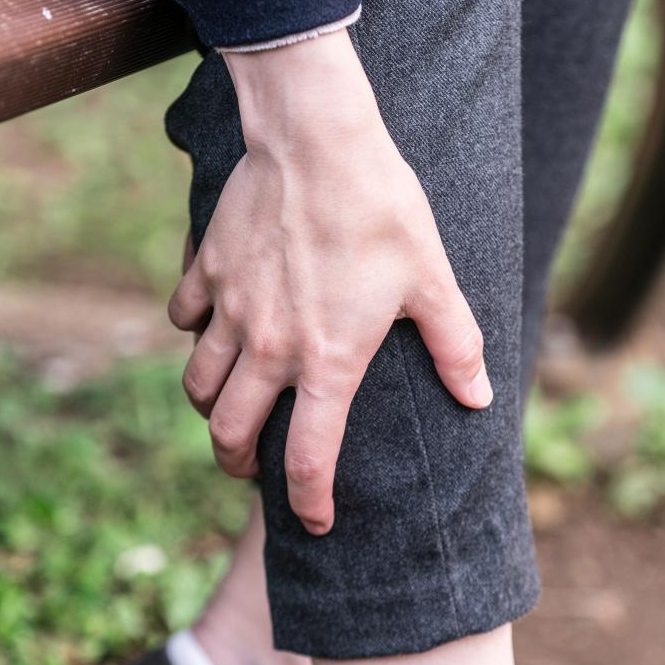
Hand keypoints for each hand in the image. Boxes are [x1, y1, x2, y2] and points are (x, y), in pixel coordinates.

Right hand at [168, 30, 492, 534]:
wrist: (318, 142)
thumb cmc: (382, 210)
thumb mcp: (432, 281)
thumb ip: (456, 346)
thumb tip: (479, 398)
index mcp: (328, 360)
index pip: (308, 458)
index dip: (309, 501)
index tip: (313, 522)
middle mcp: (270, 347)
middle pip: (231, 433)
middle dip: (238, 465)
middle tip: (251, 470)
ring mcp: (231, 309)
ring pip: (199, 384)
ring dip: (212, 409)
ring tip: (228, 410)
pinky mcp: (208, 270)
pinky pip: (184, 318)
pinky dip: (194, 334)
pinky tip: (213, 327)